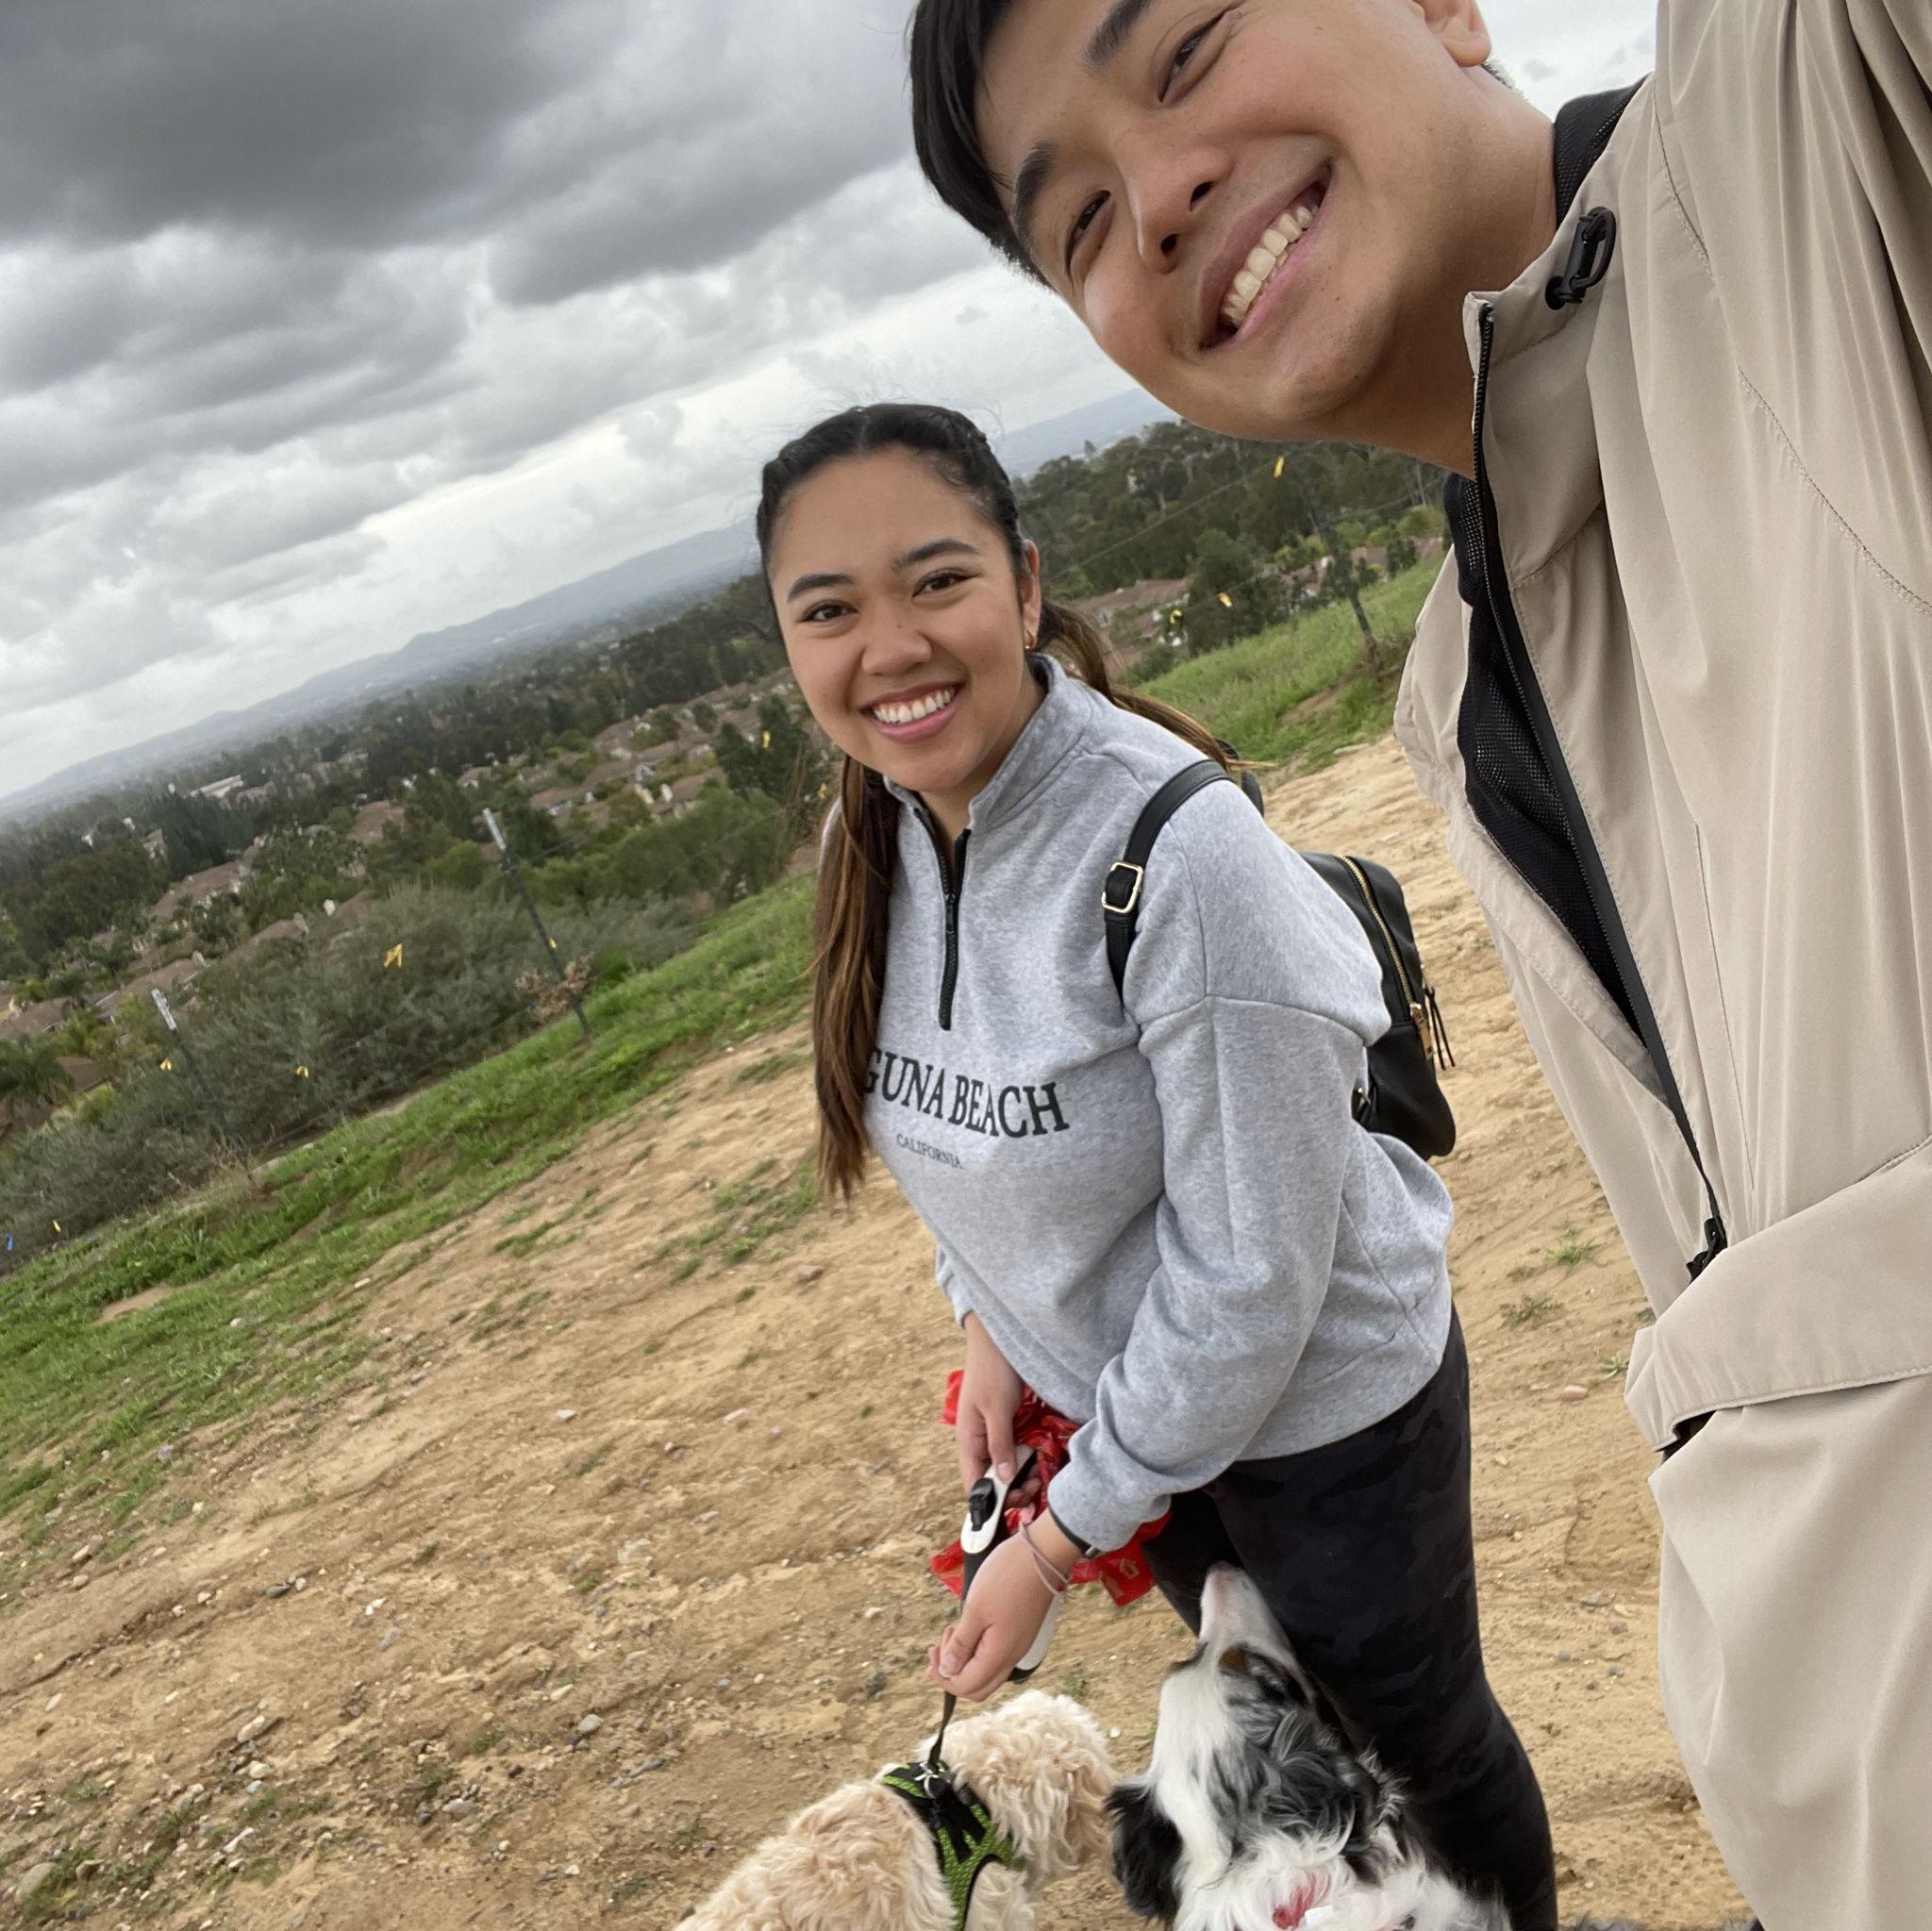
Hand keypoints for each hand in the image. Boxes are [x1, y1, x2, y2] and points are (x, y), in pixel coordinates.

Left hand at [928, 1534, 1055, 1701]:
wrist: (1042, 1553)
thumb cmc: (1007, 1577)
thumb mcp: (975, 1609)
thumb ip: (961, 1644)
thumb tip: (947, 1671)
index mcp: (999, 1654)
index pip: (966, 1686)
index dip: (943, 1677)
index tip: (932, 1652)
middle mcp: (1011, 1656)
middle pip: (978, 1688)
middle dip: (952, 1675)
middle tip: (938, 1649)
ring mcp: (1018, 1645)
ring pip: (987, 1673)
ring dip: (964, 1662)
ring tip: (951, 1633)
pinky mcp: (1020, 1633)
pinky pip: (995, 1657)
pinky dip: (977, 1651)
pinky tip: (968, 1629)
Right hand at [957, 1313, 1022, 1496]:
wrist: (997, 1340)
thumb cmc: (993, 1372)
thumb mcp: (997, 1409)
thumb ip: (999, 1444)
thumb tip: (1004, 1480)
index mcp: (968, 1441)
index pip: (974, 1484)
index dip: (992, 1500)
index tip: (1018, 1502)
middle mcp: (978, 1442)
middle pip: (991, 1480)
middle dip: (1012, 1489)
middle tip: (1035, 1486)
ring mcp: (992, 1434)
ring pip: (1004, 1467)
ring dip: (1021, 1476)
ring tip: (1040, 1474)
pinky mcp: (1005, 1425)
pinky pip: (1014, 1451)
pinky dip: (1025, 1459)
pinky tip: (1039, 1459)